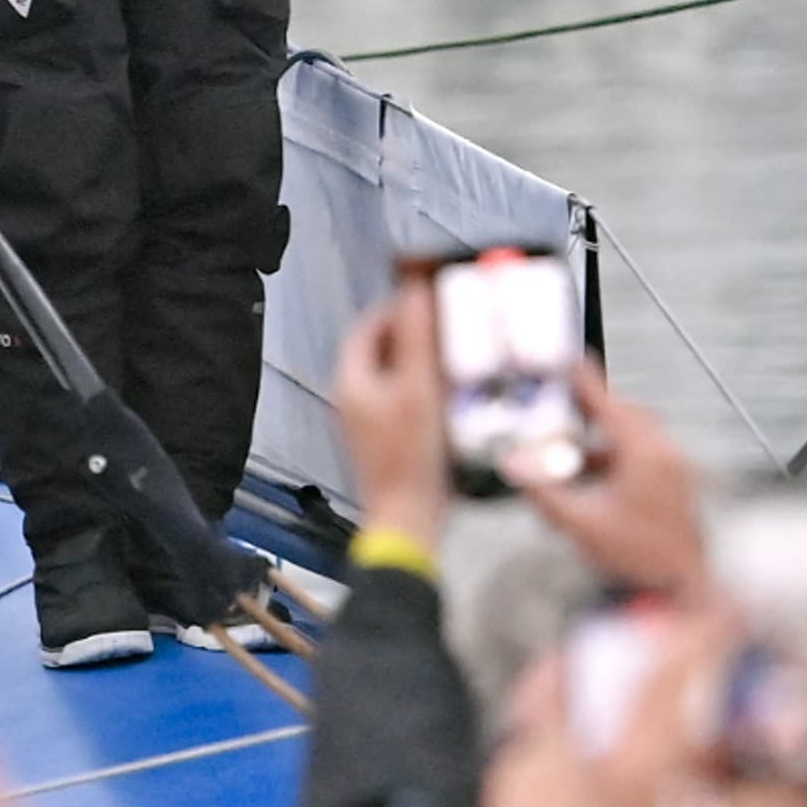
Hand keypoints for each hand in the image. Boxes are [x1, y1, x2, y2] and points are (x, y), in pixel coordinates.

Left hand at [333, 282, 451, 543]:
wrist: (409, 519)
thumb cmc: (411, 453)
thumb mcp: (419, 387)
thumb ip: (418, 334)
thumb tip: (417, 287)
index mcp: (352, 380)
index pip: (367, 326)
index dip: (396, 305)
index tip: (429, 296)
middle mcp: (353, 398)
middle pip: (381, 349)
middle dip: (413, 331)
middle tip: (447, 321)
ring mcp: (368, 422)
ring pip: (394, 374)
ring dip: (421, 359)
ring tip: (455, 350)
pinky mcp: (387, 441)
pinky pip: (403, 399)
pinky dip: (424, 386)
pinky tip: (453, 390)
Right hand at [521, 365, 703, 593]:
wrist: (680, 590)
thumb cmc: (638, 557)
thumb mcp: (581, 522)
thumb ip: (543, 491)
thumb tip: (514, 464)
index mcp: (645, 454)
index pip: (610, 404)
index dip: (586, 382)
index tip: (570, 361)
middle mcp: (665, 454)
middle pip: (626, 416)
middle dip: (595, 410)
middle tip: (568, 403)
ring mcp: (675, 470)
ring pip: (636, 438)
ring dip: (605, 440)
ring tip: (574, 453)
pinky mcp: (677, 486)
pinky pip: (645, 458)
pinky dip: (619, 459)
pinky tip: (595, 480)